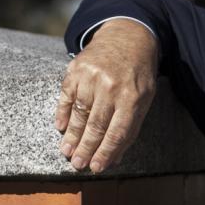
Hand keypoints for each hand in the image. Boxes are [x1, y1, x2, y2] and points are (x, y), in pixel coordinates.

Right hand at [55, 21, 158, 172]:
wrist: (127, 37)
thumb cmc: (138, 75)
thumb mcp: (144, 99)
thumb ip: (130, 127)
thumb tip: (114, 158)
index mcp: (132, 97)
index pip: (117, 131)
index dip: (105, 152)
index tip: (96, 168)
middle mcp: (111, 87)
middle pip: (96, 125)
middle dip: (85, 148)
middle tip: (77, 164)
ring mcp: (91, 76)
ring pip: (79, 113)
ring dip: (71, 135)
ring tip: (66, 151)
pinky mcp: (76, 69)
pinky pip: (66, 96)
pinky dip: (62, 113)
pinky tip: (60, 128)